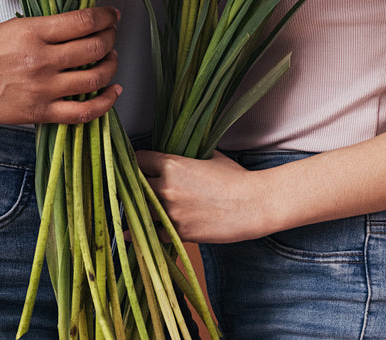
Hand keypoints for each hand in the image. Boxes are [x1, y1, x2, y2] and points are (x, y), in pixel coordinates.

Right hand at [0, 6, 121, 125]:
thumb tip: (83, 23)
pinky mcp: (42, 112)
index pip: (83, 21)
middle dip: (111, 38)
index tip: (112, 16)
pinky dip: (106, 101)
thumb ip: (48, 26)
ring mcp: (43, 89)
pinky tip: (113, 91)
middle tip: (111, 35)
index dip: (105, 17)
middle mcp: (41, 60)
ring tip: (111, 58)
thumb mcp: (14, 27)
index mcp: (33, 33)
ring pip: (95, 77)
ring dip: (111, 65)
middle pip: (95, 47)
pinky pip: (85, 111)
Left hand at [135, 149, 267, 243]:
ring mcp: (171, 211)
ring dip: (138, 208)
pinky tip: (132, 233)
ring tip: (133, 208)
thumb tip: (178, 154)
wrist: (253, 205)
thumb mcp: (210, 157)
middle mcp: (166, 187)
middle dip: (134, 185)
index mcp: (172, 164)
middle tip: (132, 188)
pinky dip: (142, 233)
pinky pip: (152, 233)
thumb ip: (187, 156)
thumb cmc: (235, 179)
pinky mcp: (178, 232)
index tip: (137, 166)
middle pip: (135, 185)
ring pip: (140, 209)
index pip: (140, 159)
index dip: (138, 162)